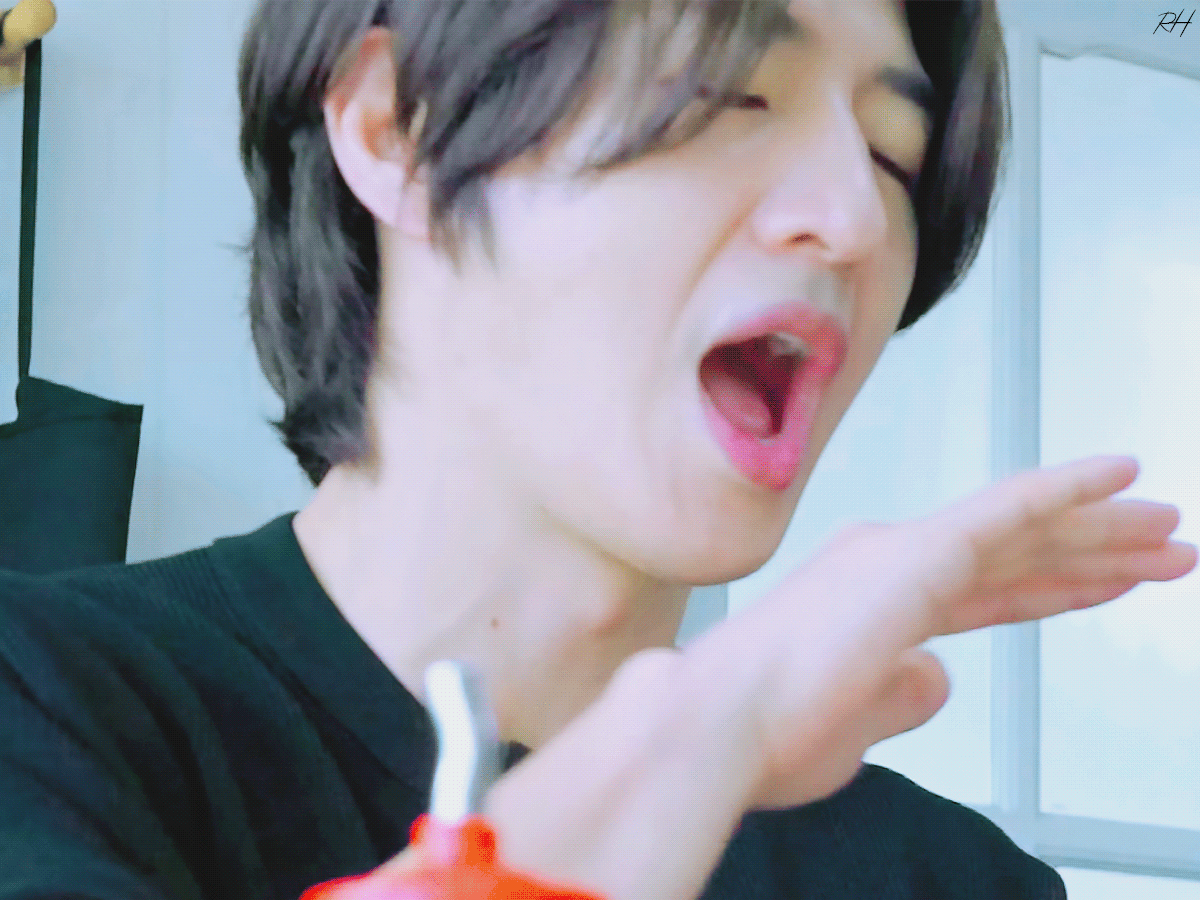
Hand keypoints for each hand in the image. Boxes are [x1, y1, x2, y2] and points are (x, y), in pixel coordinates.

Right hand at [680, 455, 1196, 810]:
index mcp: (873, 606)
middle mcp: (887, 567)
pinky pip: (1010, 508)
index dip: (1052, 587)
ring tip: (1167, 524)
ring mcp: (902, 555)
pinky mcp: (916, 551)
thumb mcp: (857, 728)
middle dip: (1092, 552)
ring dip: (1102, 527)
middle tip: (1162, 546)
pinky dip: (1067, 488)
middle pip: (1016, 557)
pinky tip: (1119, 471)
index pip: (986, 594)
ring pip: (1024, 530)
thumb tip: (938, 677)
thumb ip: (904, 697)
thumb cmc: (765, 735)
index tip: (1107, 584)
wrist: (715, 723)